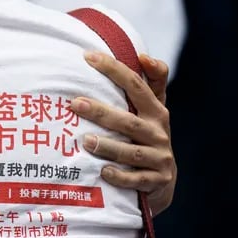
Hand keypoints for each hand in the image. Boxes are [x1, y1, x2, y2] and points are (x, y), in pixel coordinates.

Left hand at [70, 51, 175, 216]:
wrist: (162, 180)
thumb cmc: (148, 136)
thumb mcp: (152, 109)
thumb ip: (151, 82)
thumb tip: (144, 56)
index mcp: (156, 111)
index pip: (136, 85)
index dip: (114, 70)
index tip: (88, 57)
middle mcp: (159, 133)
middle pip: (129, 120)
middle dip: (101, 112)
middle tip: (75, 104)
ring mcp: (159, 159)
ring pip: (131, 152)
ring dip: (108, 146)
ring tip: (84, 140)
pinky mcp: (156, 182)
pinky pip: (136, 181)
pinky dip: (120, 177)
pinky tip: (102, 172)